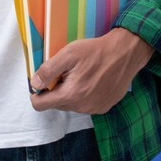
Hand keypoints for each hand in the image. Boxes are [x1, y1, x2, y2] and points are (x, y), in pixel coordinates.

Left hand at [29, 28, 153, 115]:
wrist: (126, 53)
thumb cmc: (96, 51)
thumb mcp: (68, 54)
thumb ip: (48, 70)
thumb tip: (34, 84)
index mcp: (70, 95)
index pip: (40, 105)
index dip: (36, 93)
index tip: (41, 81)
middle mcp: (82, 107)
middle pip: (56, 104)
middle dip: (56, 90)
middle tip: (66, 72)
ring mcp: (94, 109)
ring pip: (71, 105)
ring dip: (71, 92)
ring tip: (81, 74)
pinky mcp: (104, 107)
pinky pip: (85, 105)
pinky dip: (84, 95)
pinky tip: (92, 80)